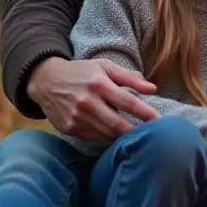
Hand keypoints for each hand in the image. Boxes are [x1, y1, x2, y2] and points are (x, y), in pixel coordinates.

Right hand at [27, 56, 158, 143]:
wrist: (46, 81)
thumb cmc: (82, 72)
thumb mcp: (105, 67)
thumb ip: (130, 78)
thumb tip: (153, 89)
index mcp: (98, 84)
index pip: (128, 102)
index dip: (146, 113)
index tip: (161, 121)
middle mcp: (87, 102)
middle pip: (118, 124)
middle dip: (137, 132)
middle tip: (153, 136)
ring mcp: (77, 118)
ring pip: (107, 134)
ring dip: (124, 138)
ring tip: (139, 138)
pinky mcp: (70, 128)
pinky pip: (95, 138)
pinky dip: (108, 139)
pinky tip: (118, 137)